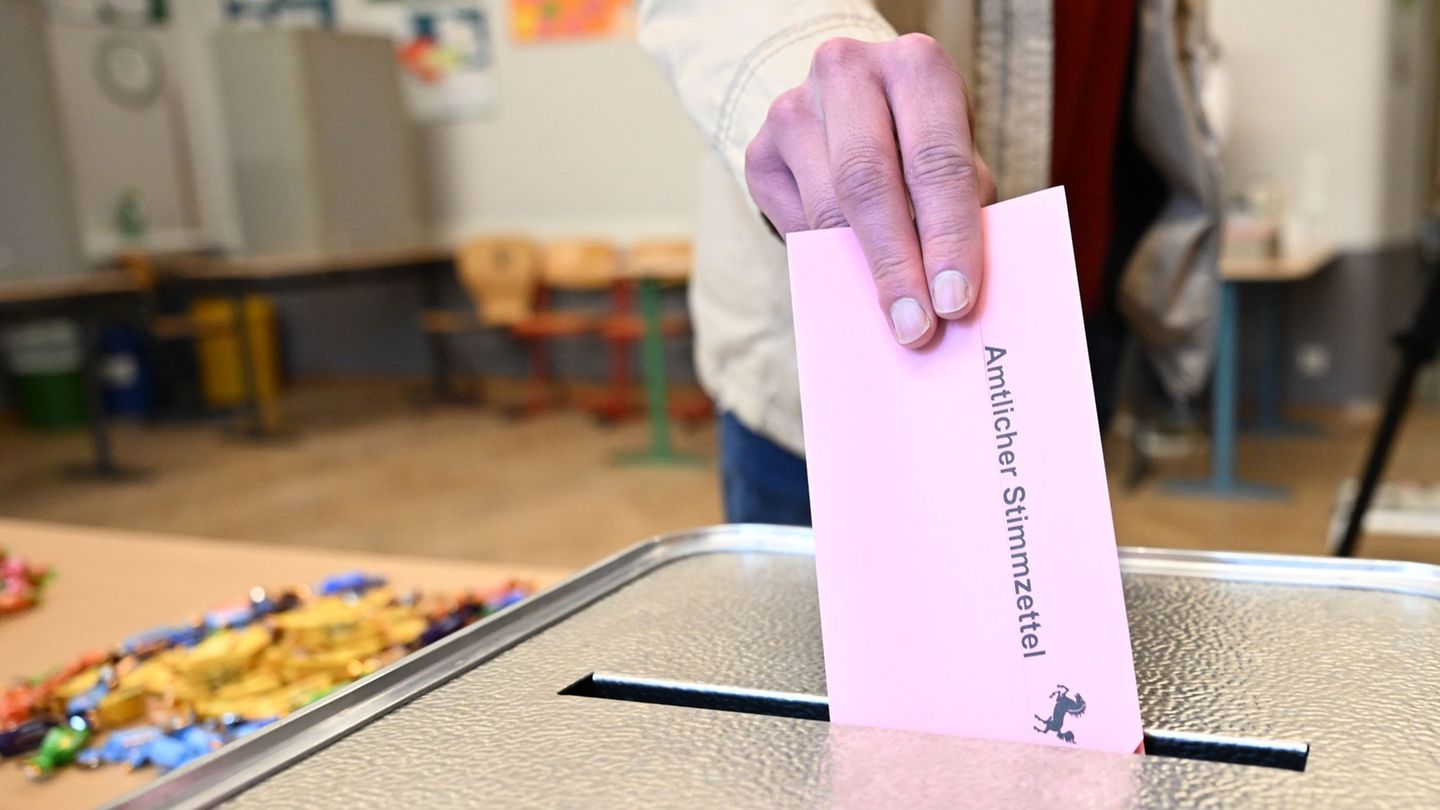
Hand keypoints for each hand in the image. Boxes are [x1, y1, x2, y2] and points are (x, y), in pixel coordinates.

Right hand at [745, 34, 995, 347]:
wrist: (849, 106)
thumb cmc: (920, 141)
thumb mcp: (955, 156)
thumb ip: (960, 208)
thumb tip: (952, 292)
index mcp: (914, 66)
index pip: (936, 157)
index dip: (949, 234)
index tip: (956, 301)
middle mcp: (846, 72)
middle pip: (866, 179)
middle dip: (894, 262)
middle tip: (915, 327)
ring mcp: (793, 109)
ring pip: (823, 207)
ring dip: (860, 271)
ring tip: (891, 318)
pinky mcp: (758, 151)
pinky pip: (793, 224)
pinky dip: (827, 260)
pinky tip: (854, 278)